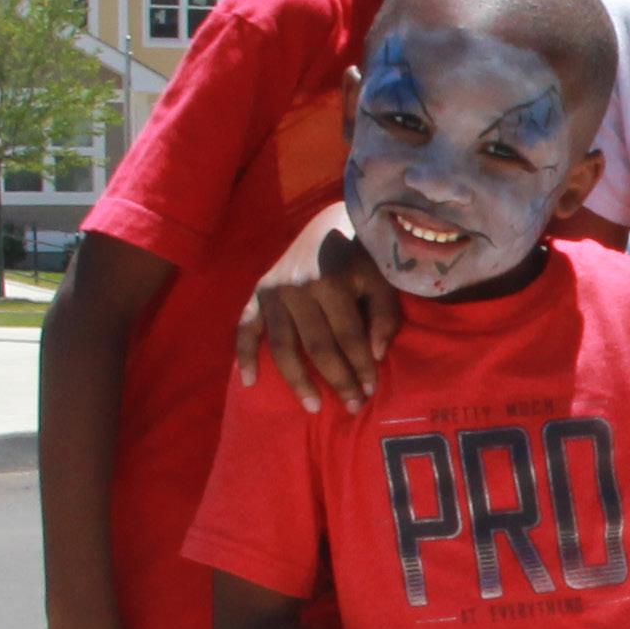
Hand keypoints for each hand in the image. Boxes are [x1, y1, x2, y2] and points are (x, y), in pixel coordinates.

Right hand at [235, 229, 397, 412]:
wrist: (331, 221)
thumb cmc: (362, 255)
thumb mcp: (381, 278)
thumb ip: (384, 315)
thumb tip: (375, 355)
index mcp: (332, 281)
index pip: (348, 336)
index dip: (361, 366)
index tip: (371, 391)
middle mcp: (299, 287)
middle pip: (317, 346)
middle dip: (337, 379)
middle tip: (352, 407)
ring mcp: (274, 291)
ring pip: (283, 346)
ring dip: (298, 380)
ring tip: (313, 406)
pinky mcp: (259, 292)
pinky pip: (246, 328)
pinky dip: (245, 355)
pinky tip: (250, 381)